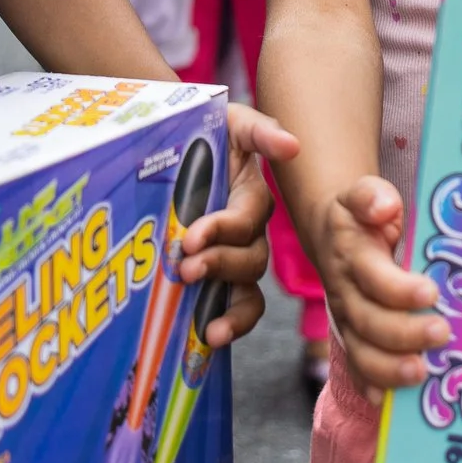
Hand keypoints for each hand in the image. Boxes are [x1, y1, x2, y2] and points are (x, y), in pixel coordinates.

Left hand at [173, 104, 300, 346]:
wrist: (169, 148)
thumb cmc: (202, 134)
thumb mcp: (231, 123)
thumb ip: (261, 132)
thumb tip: (292, 147)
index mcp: (250, 198)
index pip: (246, 219)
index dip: (222, 230)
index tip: (190, 238)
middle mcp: (248, 234)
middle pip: (250, 260)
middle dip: (219, 266)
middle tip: (185, 270)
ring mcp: (233, 260)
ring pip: (248, 291)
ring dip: (230, 309)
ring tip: (207, 326)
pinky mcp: (215, 280)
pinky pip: (234, 309)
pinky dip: (228, 325)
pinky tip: (208, 340)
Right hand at [319, 178, 449, 391]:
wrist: (332, 233)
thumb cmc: (362, 215)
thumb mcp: (363, 194)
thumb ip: (371, 197)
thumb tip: (384, 207)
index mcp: (352, 255)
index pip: (374, 277)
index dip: (399, 289)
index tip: (431, 293)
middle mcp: (346, 292)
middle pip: (369, 321)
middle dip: (404, 333)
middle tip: (442, 335)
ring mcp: (346, 320)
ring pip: (362, 351)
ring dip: (389, 368)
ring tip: (421, 374)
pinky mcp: (352, 338)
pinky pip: (357, 367)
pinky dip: (370, 385)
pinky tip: (388, 403)